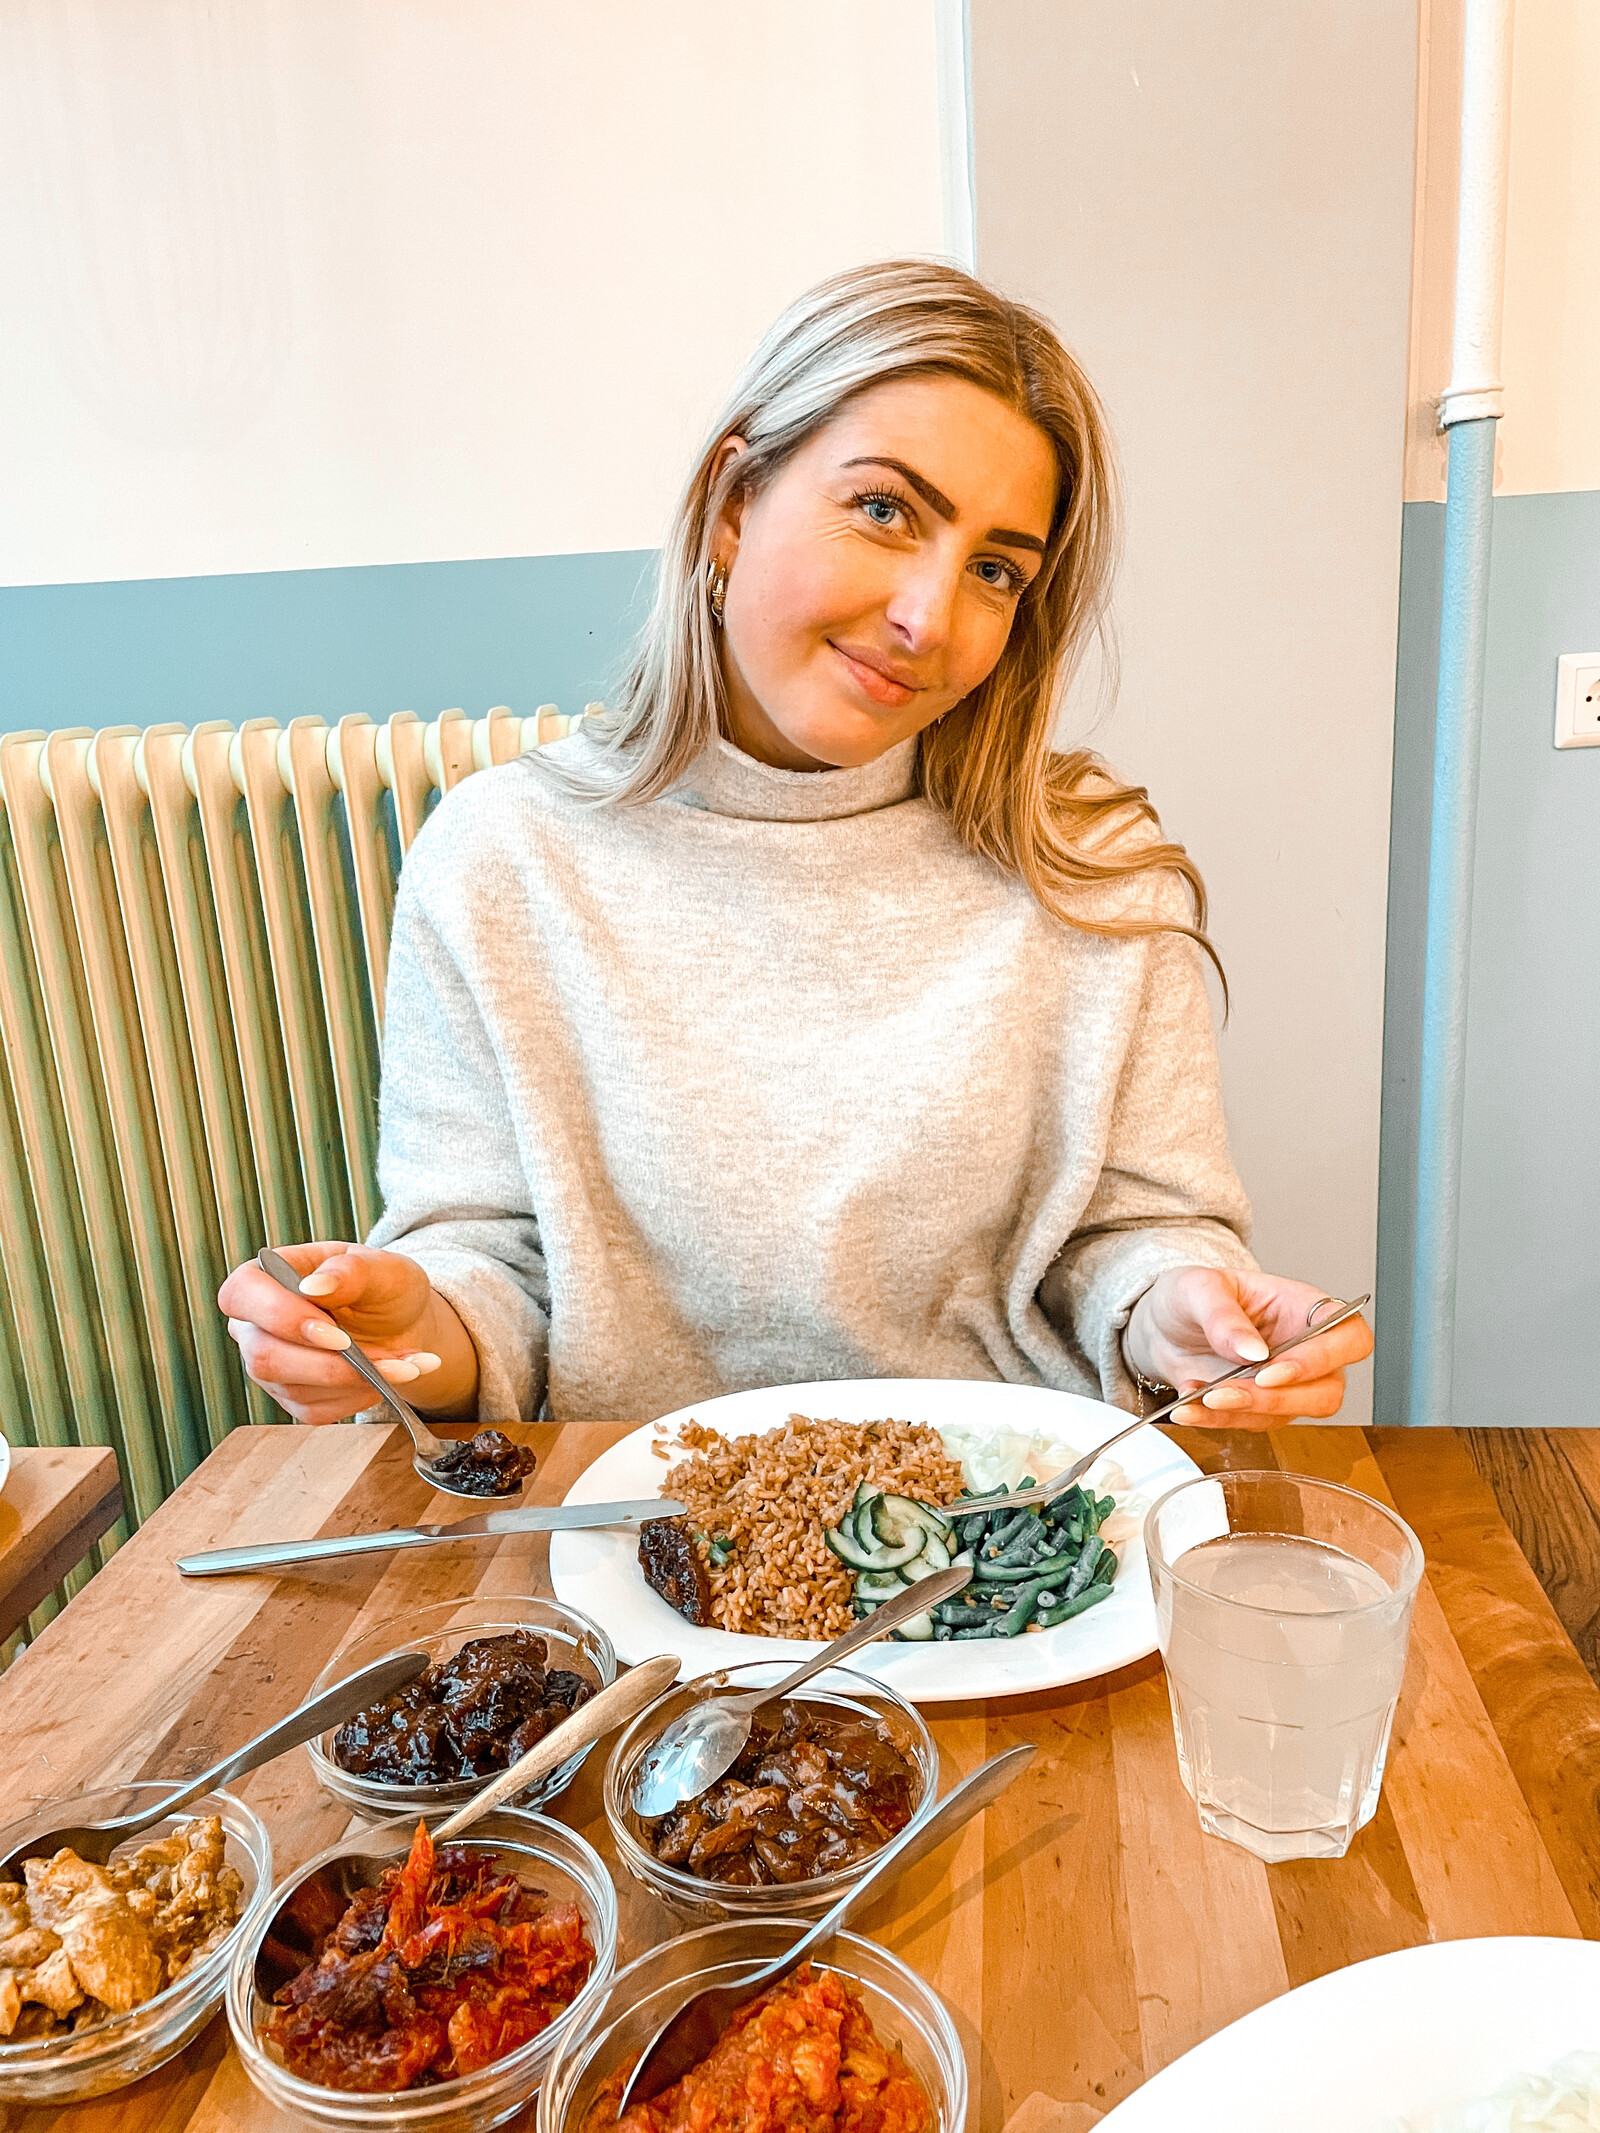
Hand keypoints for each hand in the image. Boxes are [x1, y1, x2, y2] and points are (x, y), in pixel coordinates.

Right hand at [217, 1241, 477, 1424]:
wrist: (403, 1323)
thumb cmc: (384, 1286)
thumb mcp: (381, 1268)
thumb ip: (350, 1270)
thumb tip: (314, 1285)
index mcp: (266, 1276)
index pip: (241, 1294)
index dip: (281, 1316)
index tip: (335, 1331)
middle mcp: (255, 1324)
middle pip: (264, 1355)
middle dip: (329, 1363)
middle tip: (383, 1356)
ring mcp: (270, 1364)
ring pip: (291, 1387)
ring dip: (356, 1380)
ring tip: (403, 1364)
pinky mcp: (291, 1397)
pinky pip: (314, 1410)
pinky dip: (360, 1396)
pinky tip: (388, 1377)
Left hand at [1121, 1266, 1372, 1425]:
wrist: (1161, 1325)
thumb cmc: (1191, 1295)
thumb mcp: (1199, 1289)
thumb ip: (1224, 1317)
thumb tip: (1253, 1351)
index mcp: (1303, 1308)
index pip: (1349, 1338)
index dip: (1324, 1359)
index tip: (1272, 1370)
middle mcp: (1305, 1349)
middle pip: (1328, 1390)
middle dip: (1279, 1398)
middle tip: (1229, 1390)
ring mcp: (1286, 1384)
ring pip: (1292, 1414)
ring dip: (1244, 1412)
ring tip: (1201, 1396)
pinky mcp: (1260, 1408)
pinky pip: (1250, 1424)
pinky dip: (1216, 1420)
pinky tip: (1188, 1406)